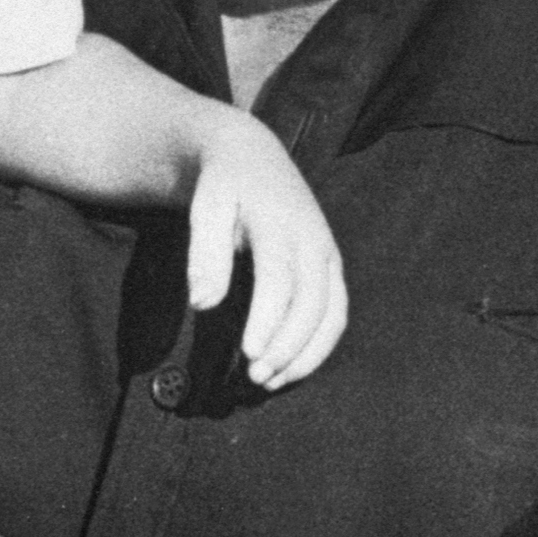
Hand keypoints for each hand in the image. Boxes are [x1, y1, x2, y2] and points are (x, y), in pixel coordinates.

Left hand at [185, 112, 347, 387]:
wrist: (252, 154)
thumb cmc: (222, 186)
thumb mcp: (205, 206)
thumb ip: (204, 252)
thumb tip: (202, 303)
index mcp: (280, 221)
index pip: (280, 278)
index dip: (268, 319)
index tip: (249, 354)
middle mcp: (313, 239)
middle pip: (312, 302)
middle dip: (287, 346)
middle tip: (255, 378)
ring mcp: (327, 254)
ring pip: (331, 313)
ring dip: (305, 353)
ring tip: (269, 381)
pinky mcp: (330, 268)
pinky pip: (336, 314)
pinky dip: (318, 346)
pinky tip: (289, 369)